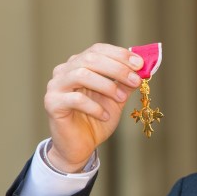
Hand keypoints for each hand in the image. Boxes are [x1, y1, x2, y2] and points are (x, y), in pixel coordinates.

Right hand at [44, 43, 143, 171]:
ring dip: (107, 86)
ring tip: (122, 99)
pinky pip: (76, 99)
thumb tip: (144, 69)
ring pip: (81, 75)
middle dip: (117, 69)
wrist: (80, 146)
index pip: (97, 50)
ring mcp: (55, 86)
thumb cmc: (97, 119)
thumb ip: (126, 83)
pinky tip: (105, 116)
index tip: (140, 64)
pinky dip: (95, 107)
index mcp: (78, 64)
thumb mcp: (117, 99)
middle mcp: (64, 71)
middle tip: (135, 80)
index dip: (119, 54)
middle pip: (90, 58)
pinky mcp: (52, 103)